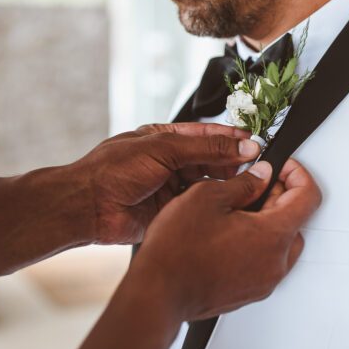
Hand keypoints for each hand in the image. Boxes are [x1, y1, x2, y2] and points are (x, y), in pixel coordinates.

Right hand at [57, 158, 319, 348]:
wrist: (159, 293)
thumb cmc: (178, 251)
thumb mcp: (209, 196)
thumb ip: (244, 182)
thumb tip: (261, 175)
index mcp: (273, 235)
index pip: (308, 196)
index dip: (297, 173)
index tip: (281, 166)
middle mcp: (275, 262)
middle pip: (296, 220)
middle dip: (280, 196)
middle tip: (254, 185)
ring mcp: (264, 281)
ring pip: (281, 243)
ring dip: (268, 222)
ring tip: (236, 211)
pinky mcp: (250, 292)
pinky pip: (265, 262)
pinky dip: (256, 244)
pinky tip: (227, 235)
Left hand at [69, 123, 261, 244]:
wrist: (87, 207)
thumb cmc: (113, 171)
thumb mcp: (164, 150)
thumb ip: (205, 148)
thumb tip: (241, 145)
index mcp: (167, 140)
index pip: (208, 135)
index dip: (233, 139)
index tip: (256, 142)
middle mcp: (171, 164)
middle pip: (212, 161)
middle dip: (236, 163)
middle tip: (260, 166)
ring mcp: (172, 189)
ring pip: (209, 186)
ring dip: (228, 186)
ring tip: (252, 186)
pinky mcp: (172, 213)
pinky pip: (200, 209)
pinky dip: (216, 208)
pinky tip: (232, 207)